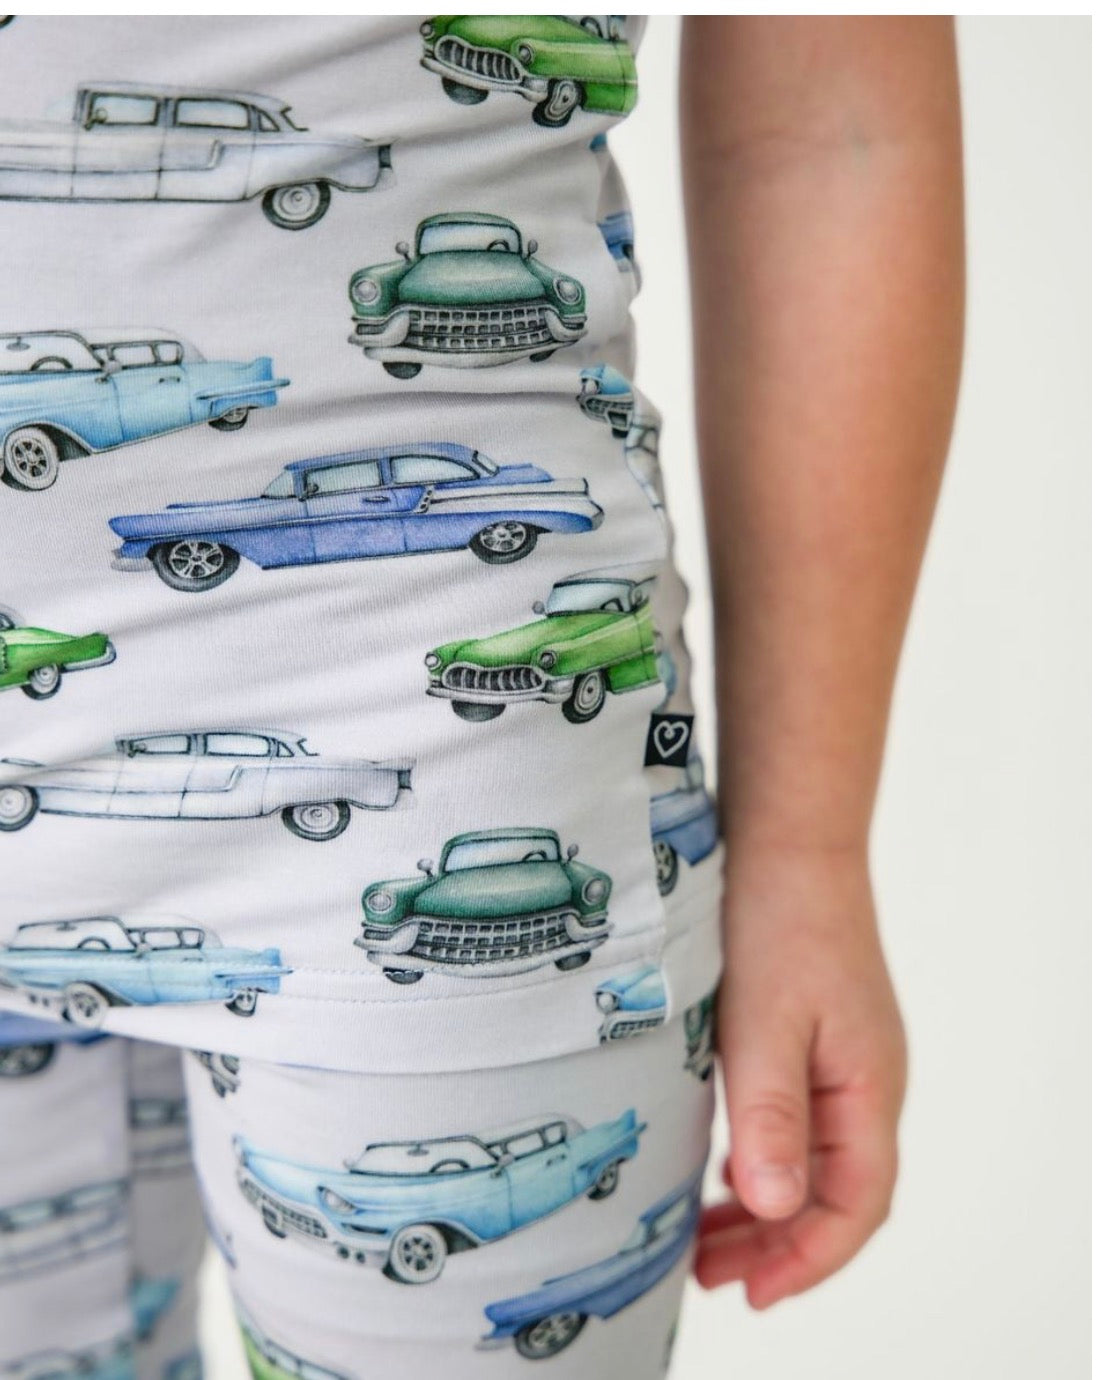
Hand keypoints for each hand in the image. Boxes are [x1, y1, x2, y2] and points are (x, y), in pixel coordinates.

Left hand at [695, 844, 906, 1307]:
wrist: (788, 839)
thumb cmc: (779, 921)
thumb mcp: (763, 1023)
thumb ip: (771, 1116)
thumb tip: (774, 1209)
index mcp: (867, 1088)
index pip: (854, 1205)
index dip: (805, 1259)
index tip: (749, 1292)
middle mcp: (864, 1082)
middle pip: (834, 1192)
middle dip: (776, 1245)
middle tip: (709, 1275)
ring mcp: (842, 1058)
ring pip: (813, 1159)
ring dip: (765, 1206)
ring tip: (706, 1238)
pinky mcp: (813, 1035)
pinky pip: (797, 1122)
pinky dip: (762, 1158)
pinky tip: (724, 1165)